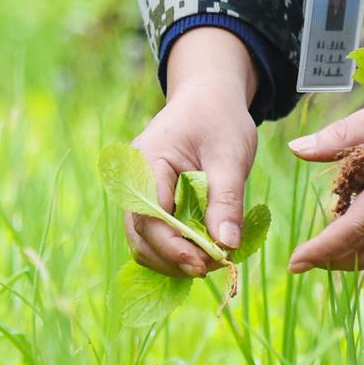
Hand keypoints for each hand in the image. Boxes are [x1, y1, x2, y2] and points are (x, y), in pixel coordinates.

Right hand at [124, 27, 257, 277]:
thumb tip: (226, 245)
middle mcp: (133, 182)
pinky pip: (155, 237)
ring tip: (215, 259)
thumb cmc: (219, 119)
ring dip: (176, 259)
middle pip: (141, 238)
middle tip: (217, 266)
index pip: (149, 217)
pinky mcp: (150, 204)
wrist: (208, 98)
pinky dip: (177, 250)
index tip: (206, 263)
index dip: (174, 247)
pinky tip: (205, 250)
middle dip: (175, 259)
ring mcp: (138, 195)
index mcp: (145, 162)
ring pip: (145, 243)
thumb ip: (226, 199)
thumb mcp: (230, 155)